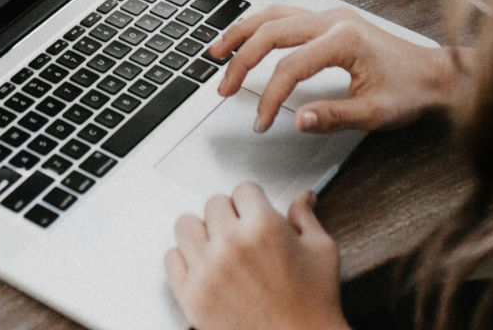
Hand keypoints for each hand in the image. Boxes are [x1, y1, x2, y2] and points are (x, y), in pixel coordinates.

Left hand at [165, 184, 348, 329]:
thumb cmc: (314, 303)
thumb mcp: (321, 251)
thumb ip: (305, 218)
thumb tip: (302, 197)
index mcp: (263, 226)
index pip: (243, 189)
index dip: (253, 201)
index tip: (255, 212)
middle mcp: (230, 243)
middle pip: (214, 204)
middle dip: (230, 215)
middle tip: (241, 233)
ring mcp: (206, 269)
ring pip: (186, 225)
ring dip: (202, 232)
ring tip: (218, 246)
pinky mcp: (191, 294)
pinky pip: (171, 258)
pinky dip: (184, 259)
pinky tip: (203, 267)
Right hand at [209, 5, 458, 133]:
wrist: (436, 74)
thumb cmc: (411, 91)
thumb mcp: (375, 113)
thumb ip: (333, 116)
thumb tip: (297, 120)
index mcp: (344, 40)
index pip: (290, 67)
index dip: (270, 97)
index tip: (262, 121)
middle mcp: (334, 20)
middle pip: (271, 32)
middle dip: (241, 61)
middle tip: (224, 88)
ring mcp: (331, 16)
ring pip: (273, 15)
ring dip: (242, 33)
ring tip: (217, 52)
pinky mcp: (330, 21)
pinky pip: (285, 16)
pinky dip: (260, 27)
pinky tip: (247, 39)